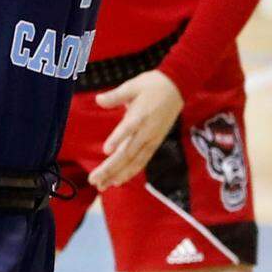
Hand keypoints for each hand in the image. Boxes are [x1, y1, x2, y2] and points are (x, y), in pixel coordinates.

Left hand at [88, 69, 183, 189]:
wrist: (177, 87)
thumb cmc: (152, 85)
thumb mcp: (132, 85)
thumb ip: (115, 95)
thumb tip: (98, 99)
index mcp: (140, 115)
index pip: (128, 129)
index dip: (117, 139)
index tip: (106, 150)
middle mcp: (146, 132)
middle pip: (127, 153)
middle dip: (110, 168)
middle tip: (93, 180)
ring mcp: (151, 140)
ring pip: (134, 162)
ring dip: (117, 174)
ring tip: (102, 185)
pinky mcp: (154, 144)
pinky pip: (141, 162)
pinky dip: (130, 172)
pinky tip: (117, 181)